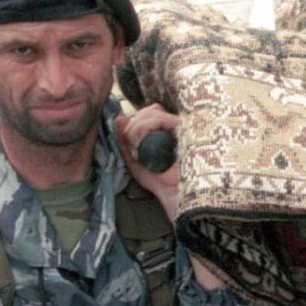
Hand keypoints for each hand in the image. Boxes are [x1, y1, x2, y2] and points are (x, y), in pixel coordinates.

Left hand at [117, 105, 180, 219]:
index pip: (150, 113)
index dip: (136, 123)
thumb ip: (125, 142)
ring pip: (153, 112)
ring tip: (137, 151)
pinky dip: (143, 129)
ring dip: (136, 130)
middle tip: (132, 148)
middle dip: (134, 126)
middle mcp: (177, 127)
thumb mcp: (135, 161)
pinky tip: (140, 146)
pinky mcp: (186, 129)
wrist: (175, 195)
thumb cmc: (160, 181)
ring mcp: (183, 127)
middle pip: (151, 110)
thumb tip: (119, 118)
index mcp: (167, 132)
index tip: (130, 145)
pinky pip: (159, 119)